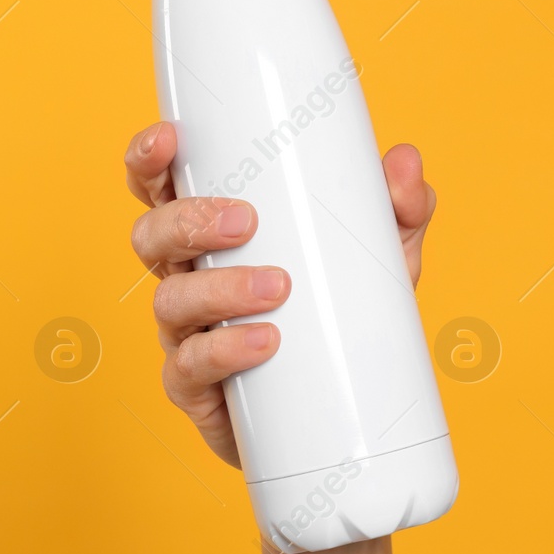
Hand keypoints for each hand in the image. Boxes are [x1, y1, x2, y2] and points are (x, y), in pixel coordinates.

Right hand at [124, 121, 436, 467]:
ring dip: (218, 289)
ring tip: (277, 287)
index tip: (169, 139)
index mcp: (212, 234)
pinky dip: (223, 351)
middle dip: (188, 221)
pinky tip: (264, 343)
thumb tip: (404, 162)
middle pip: (152, 236)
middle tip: (246, 222)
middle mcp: (188, 277)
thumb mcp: (380, 256)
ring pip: (170, 300)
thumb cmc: (342, 315)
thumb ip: (398, 206)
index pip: (162, 187)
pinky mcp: (196, 389)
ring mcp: (186, 334)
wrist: (341, 415)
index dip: (149, 159)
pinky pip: (189, 367)